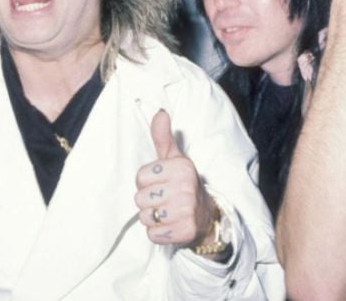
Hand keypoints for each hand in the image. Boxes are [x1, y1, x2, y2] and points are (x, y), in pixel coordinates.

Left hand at [134, 110, 215, 248]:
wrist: (206, 216)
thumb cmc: (183, 184)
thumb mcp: (175, 159)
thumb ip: (163, 137)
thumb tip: (160, 112)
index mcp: (181, 168)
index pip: (140, 177)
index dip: (146, 183)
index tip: (161, 183)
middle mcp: (185, 188)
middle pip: (140, 199)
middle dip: (148, 202)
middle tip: (165, 200)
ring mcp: (186, 211)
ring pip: (145, 217)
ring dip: (152, 218)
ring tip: (167, 213)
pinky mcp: (185, 231)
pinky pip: (152, 234)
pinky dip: (158, 233)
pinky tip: (170, 226)